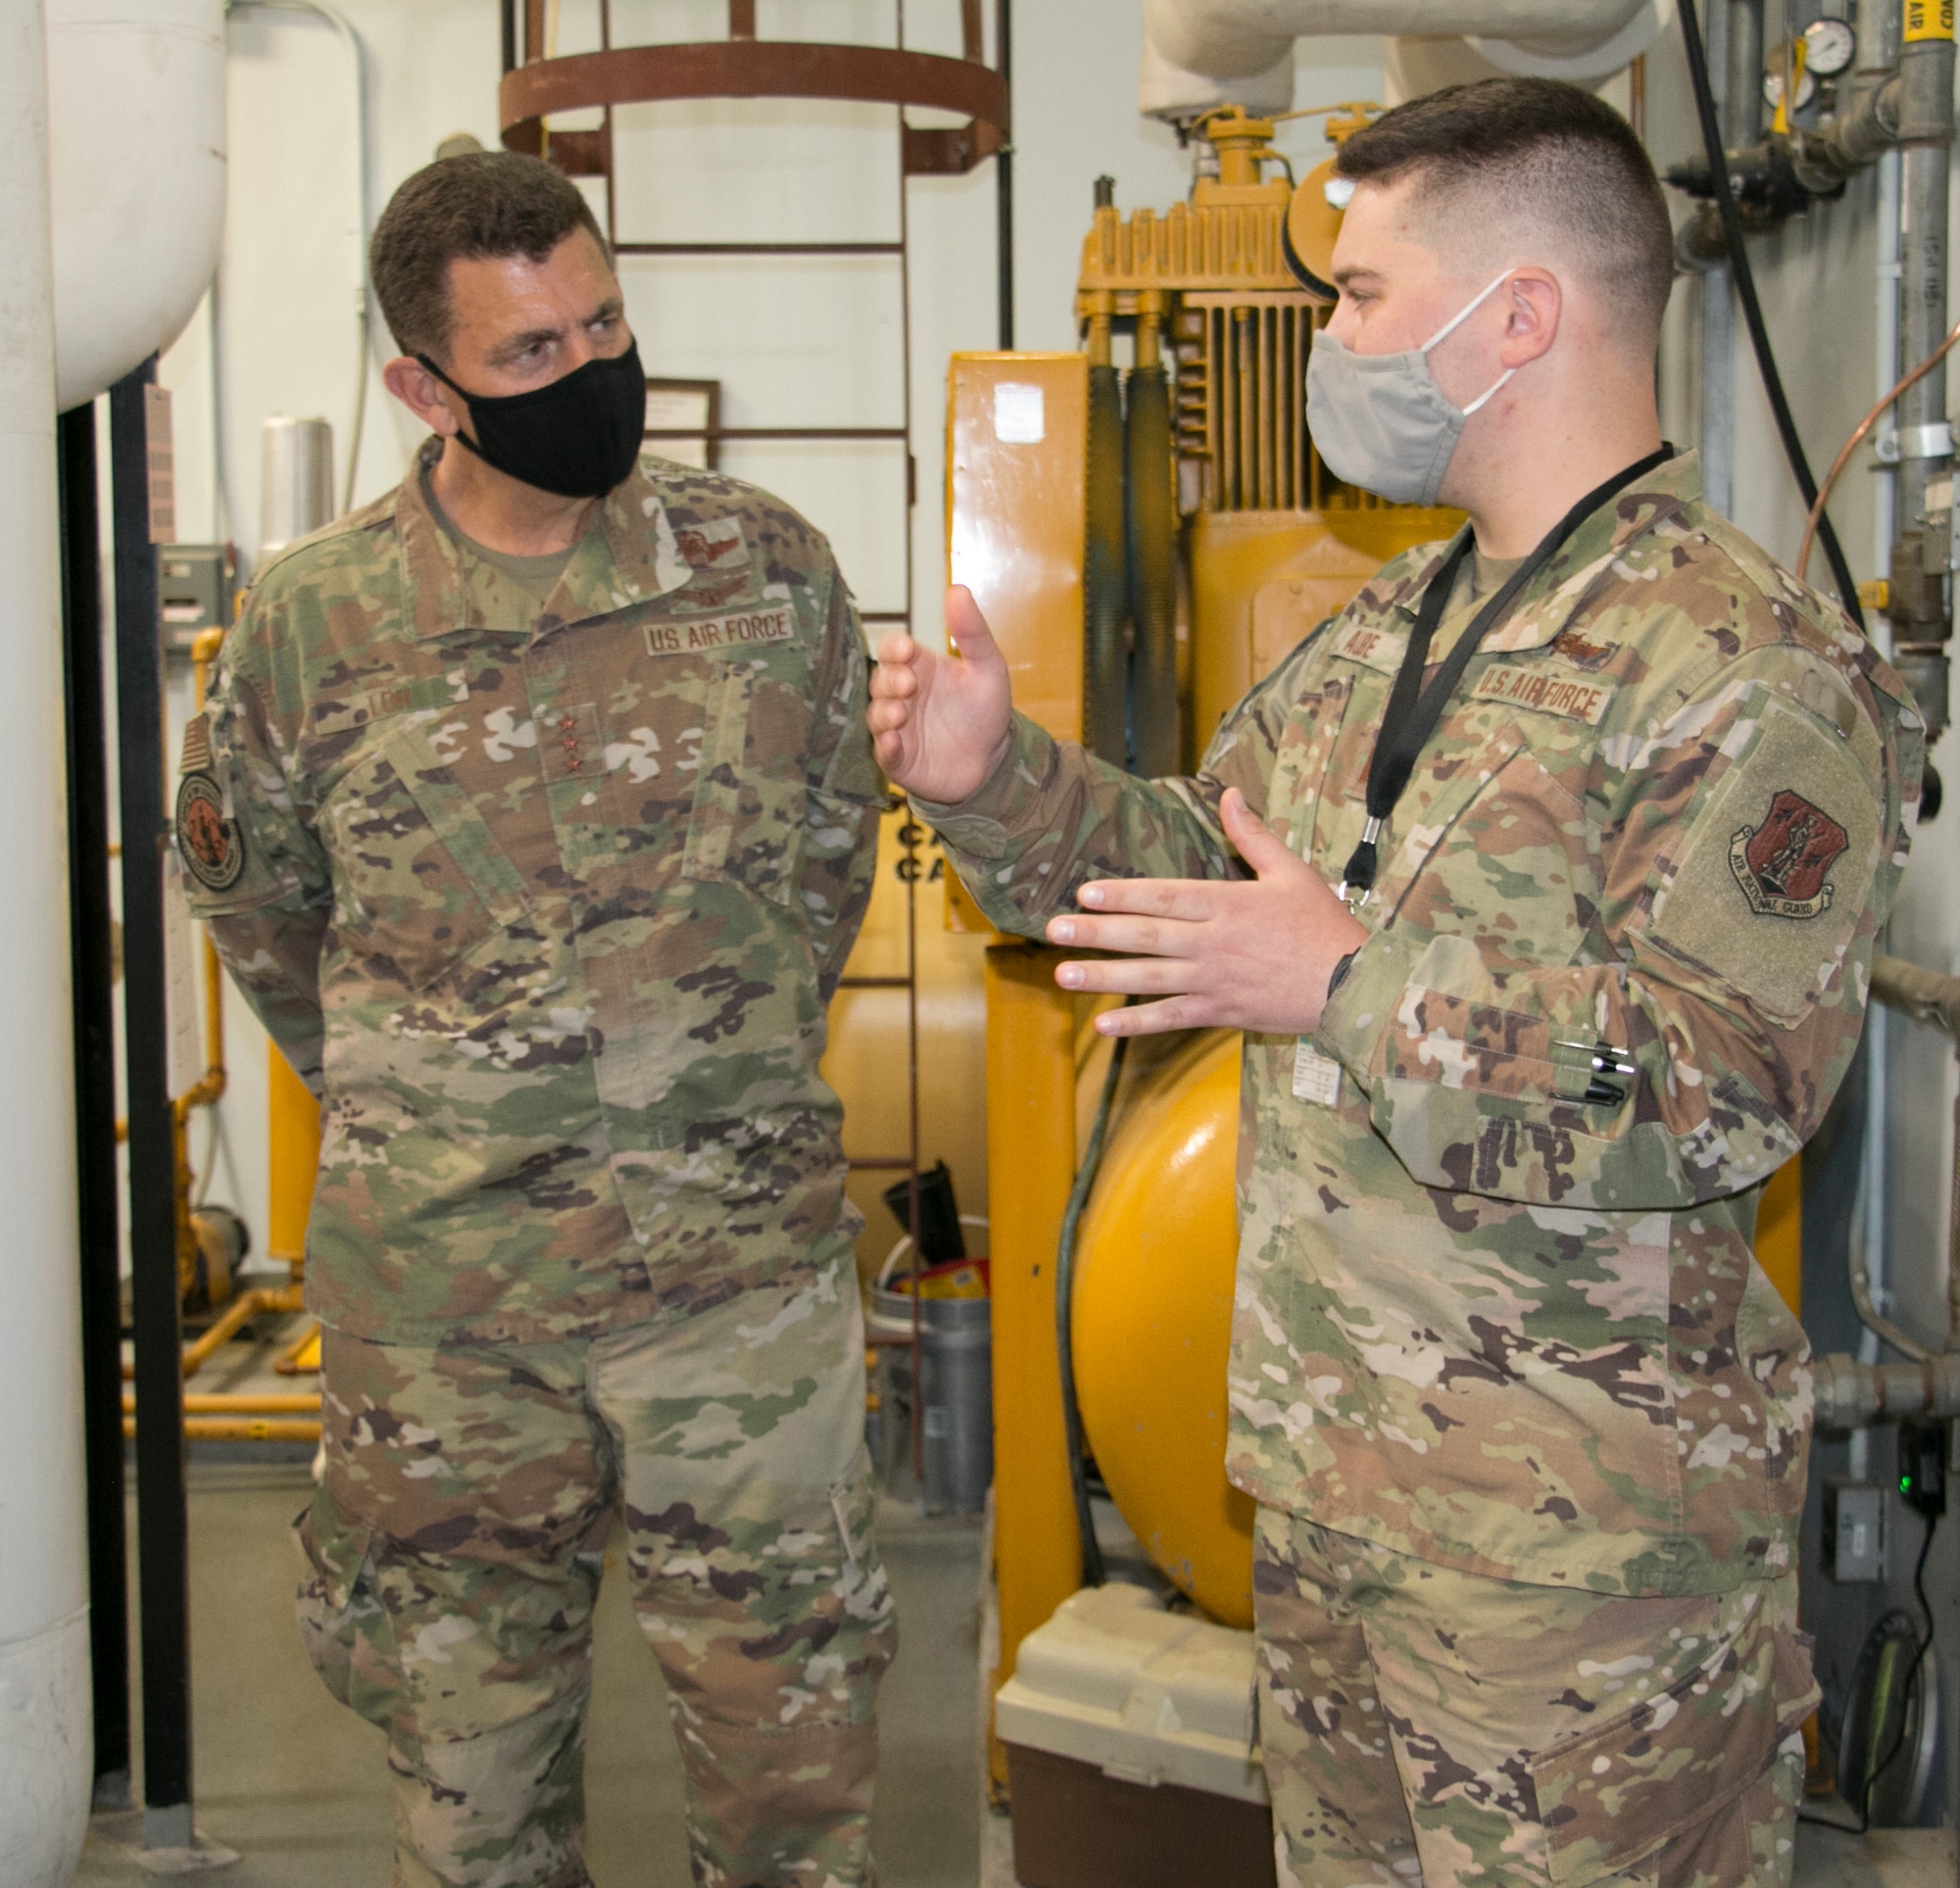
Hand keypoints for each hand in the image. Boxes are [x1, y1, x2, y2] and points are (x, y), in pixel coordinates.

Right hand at [868, 587, 1013, 803]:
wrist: (995, 760)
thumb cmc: (986, 710)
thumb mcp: (988, 667)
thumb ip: (972, 632)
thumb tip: (958, 589)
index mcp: (919, 667)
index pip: (892, 649)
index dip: (894, 649)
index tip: (908, 652)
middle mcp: (902, 695)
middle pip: (880, 680)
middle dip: (890, 681)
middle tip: (910, 685)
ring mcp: (897, 727)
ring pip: (875, 715)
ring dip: (883, 712)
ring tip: (900, 714)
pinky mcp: (898, 758)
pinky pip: (882, 751)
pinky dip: (885, 746)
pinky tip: (894, 741)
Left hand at [1045, 789, 1368, 1036]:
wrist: (1353, 985)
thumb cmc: (1323, 925)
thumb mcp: (1291, 871)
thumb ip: (1252, 835)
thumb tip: (1230, 793)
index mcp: (1229, 904)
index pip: (1165, 896)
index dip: (1123, 894)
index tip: (1085, 892)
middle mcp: (1214, 943)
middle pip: (1147, 936)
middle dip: (1097, 933)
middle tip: (1053, 930)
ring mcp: (1215, 982)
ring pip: (1150, 980)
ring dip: (1104, 977)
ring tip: (1063, 974)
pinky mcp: (1222, 1013)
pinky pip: (1173, 1019)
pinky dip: (1138, 1024)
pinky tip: (1104, 1025)